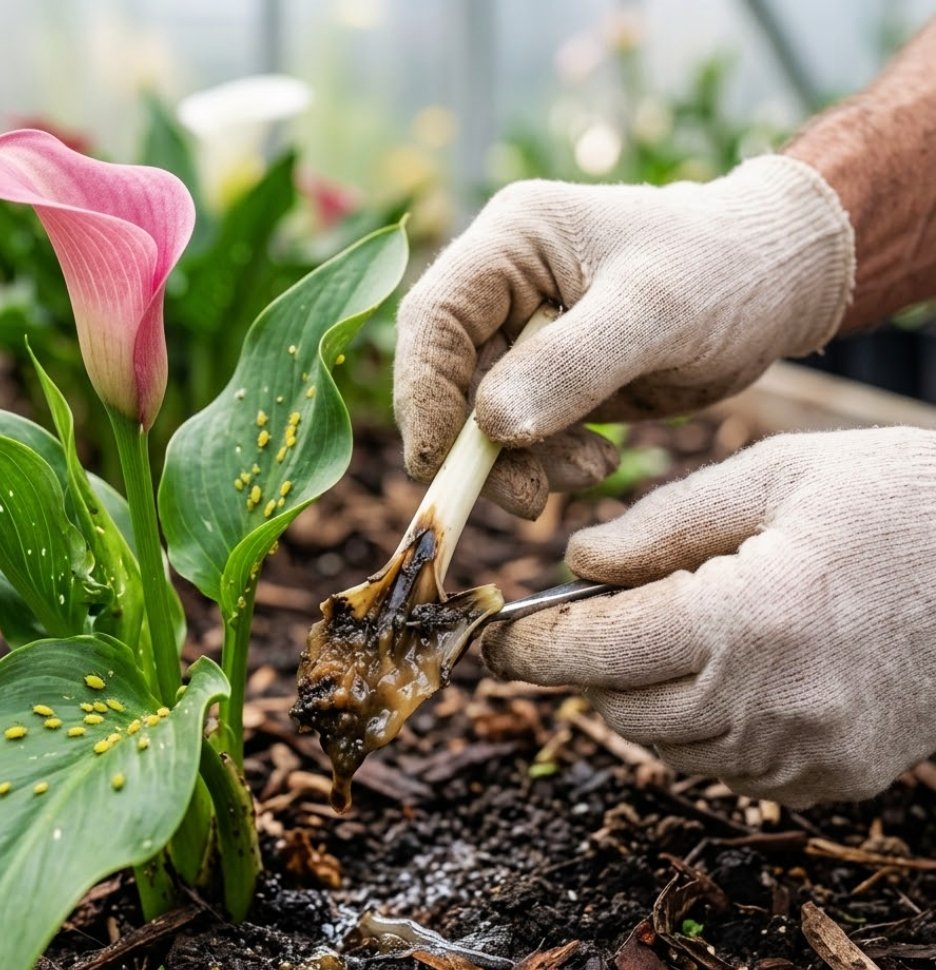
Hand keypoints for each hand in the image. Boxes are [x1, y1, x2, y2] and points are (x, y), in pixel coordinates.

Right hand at [395, 155, 853, 518]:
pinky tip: (597, 461)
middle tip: (529, 498)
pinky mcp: (546, 379)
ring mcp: (523, 336)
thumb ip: (571, 365)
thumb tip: (491, 427)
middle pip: (449, 378)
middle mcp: (504, 287)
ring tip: (590, 470)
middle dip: (482, 446)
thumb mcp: (655, 313)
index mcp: (514, 240)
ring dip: (521, 463)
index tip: (440, 462)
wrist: (775, 285)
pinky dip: (547, 464)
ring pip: (480, 419)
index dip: (424, 393)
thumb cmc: (724, 271)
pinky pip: (519, 437)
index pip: (434, 319)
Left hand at [480, 428, 935, 806]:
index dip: (531, 647)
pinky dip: (699, 727)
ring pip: (666, 746)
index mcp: (747, 616)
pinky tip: (724, 673)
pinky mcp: (833, 780)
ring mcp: (807, 753)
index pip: (596, 651)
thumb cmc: (899, 503)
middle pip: (620, 707)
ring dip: (639, 697)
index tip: (494, 639)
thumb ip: (661, 525)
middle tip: (581, 623)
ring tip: (660, 637)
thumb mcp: (774, 476)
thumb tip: (576, 564)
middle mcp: (771, 702)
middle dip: (583, 668)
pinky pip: (726, 768)